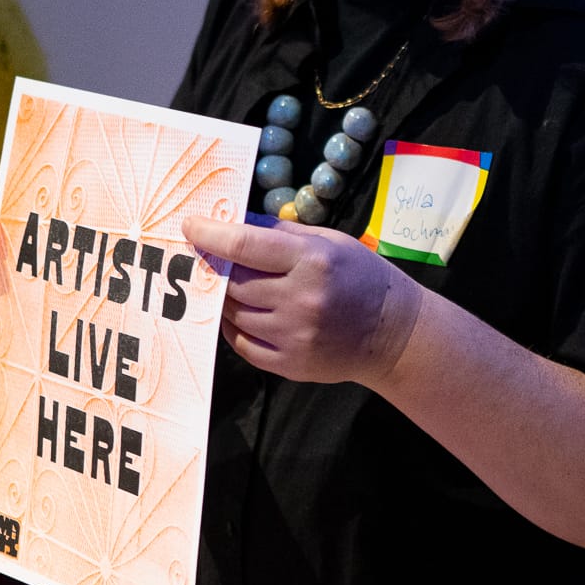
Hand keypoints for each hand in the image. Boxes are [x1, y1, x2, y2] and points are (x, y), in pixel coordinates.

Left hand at [182, 214, 422, 388]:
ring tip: (234, 288)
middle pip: (233, 282)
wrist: (395, 333)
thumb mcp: (330, 241)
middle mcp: (301, 299)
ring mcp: (295, 335)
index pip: (244, 245)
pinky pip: (241, 344)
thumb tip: (234, 221)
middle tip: (212, 260)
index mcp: (311, 260)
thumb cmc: (360, 277)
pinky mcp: (291, 364)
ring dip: (225, 299)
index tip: (189, 226)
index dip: (209, 234)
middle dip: (218, 268)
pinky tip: (243, 315)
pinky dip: (234, 328)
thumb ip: (281, 231)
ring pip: (233, 313)